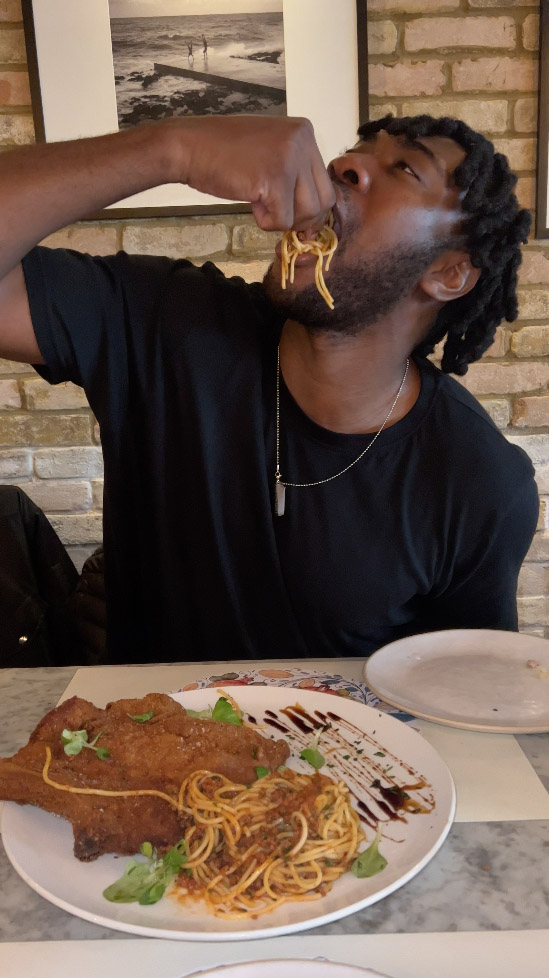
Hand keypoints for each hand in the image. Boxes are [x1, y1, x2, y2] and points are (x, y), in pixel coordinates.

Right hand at [174, 115, 334, 231]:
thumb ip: (295, 174)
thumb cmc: (224, 153)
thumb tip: (316, 216)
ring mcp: (290, 158)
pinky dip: (266, 222)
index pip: (325, 182)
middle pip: (324, 200)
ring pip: (308, 213)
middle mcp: (303, 140)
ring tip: (260, 205)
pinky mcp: (275, 179)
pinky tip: (251, 203)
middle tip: (279, 217)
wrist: (188, 147)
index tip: (291, 213)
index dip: (310, 206)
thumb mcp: (271, 152)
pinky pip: (284, 220)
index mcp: (305, 131)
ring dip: (284, 220)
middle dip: (304, 219)